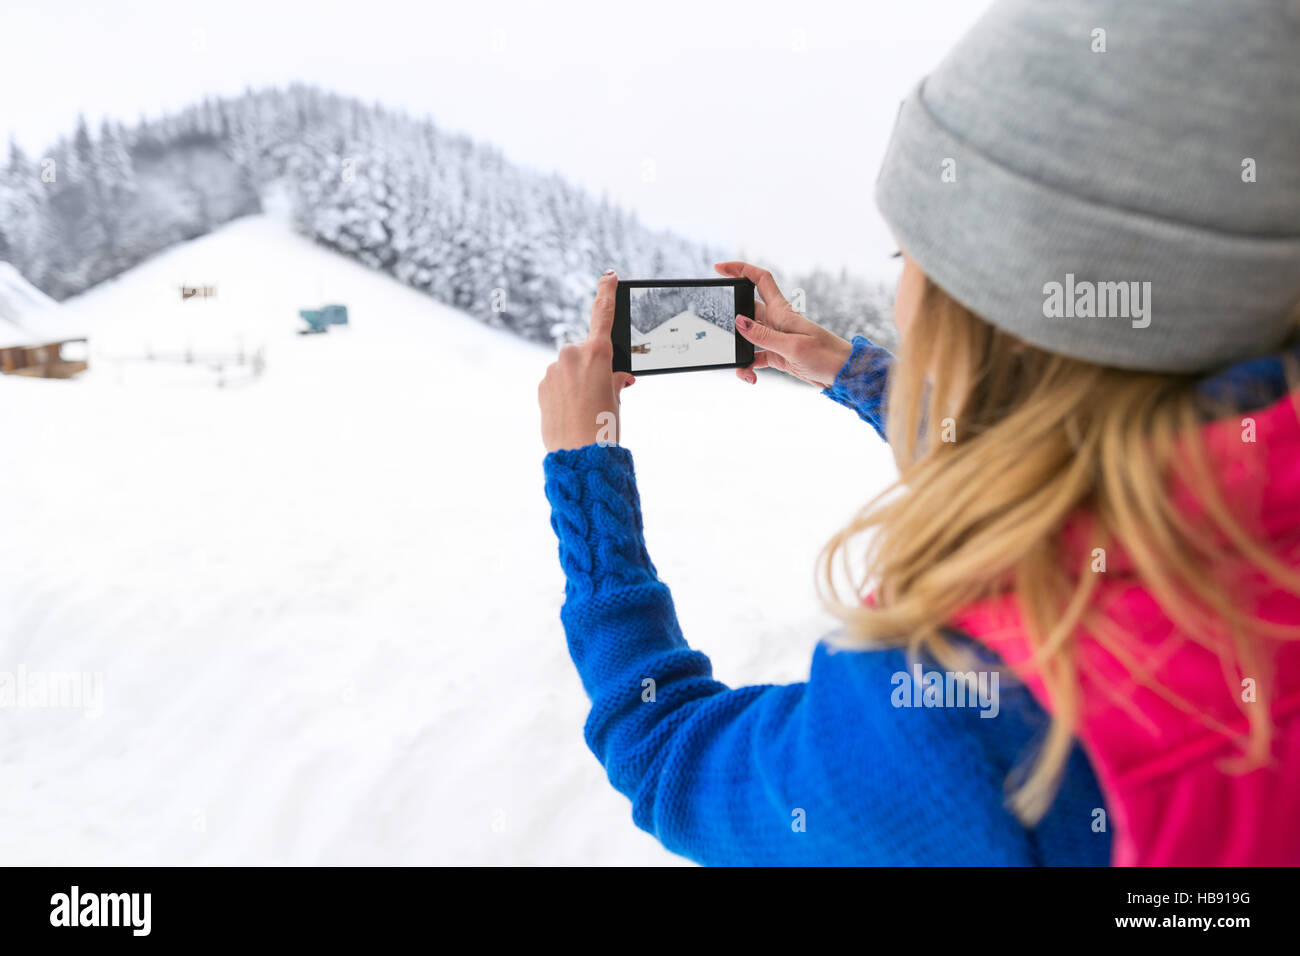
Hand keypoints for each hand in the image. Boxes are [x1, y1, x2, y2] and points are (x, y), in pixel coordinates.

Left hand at [538, 270, 634, 452]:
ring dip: (577, 382)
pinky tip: (570, 412)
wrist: (579, 453)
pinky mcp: (542, 384)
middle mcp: (572, 355)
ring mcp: (553, 369)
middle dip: (593, 367)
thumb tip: (615, 376)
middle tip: (600, 394)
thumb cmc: (604, 426)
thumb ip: (614, 379)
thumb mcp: (616, 399)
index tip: (608, 276)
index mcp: (597, 354)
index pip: (602, 315)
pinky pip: (556, 382)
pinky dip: (564, 393)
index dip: (606, 292)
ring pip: (570, 369)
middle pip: (585, 352)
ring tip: (583, 409)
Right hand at [714, 261, 852, 388]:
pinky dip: (748, 367)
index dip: (740, 270)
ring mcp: (775, 338)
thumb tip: (739, 322)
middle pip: (745, 311)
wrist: (843, 374)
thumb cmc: (825, 356)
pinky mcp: (776, 355)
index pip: (759, 280)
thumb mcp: (793, 346)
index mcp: (782, 311)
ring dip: (739, 353)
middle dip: (729, 320)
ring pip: (746, 339)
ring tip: (743, 369)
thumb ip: (764, 336)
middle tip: (720, 335)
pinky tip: (751, 377)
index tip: (720, 269)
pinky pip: (754, 357)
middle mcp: (776, 321)